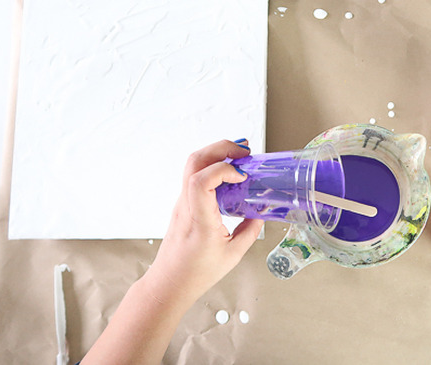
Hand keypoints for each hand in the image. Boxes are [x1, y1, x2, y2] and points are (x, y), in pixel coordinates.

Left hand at [144, 139, 262, 304]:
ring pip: (193, 164)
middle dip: (221, 148)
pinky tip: (229, 176)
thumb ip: (250, 230)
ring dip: (216, 154)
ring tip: (239, 159)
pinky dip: (213, 167)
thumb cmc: (195, 273)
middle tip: (244, 150)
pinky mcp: (183, 204)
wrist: (169, 283)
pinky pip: (195, 175)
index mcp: (199, 219)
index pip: (201, 180)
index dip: (223, 169)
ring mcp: (182, 202)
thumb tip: (261, 212)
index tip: (242, 175)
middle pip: (195, 160)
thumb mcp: (233, 254)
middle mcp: (186, 206)